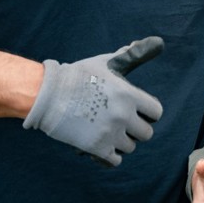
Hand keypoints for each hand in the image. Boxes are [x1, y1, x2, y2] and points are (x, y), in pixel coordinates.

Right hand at [23, 37, 164, 165]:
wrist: (48, 94)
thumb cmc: (78, 76)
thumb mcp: (105, 63)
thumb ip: (128, 56)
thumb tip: (144, 42)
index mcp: (129, 94)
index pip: (156, 112)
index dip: (149, 113)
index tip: (139, 112)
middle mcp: (123, 115)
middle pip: (146, 133)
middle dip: (136, 129)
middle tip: (123, 124)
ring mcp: (111, 133)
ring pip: (130, 147)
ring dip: (121, 142)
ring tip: (109, 132)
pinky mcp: (96, 148)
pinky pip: (115, 160)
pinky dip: (110, 155)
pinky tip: (102, 145)